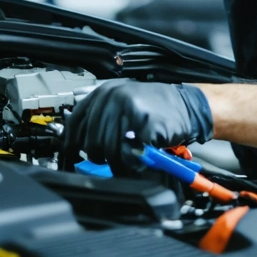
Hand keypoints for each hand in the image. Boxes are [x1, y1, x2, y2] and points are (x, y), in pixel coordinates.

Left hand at [66, 80, 212, 171]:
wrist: (186, 106)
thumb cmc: (153, 109)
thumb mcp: (121, 105)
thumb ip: (100, 120)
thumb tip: (76, 145)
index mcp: (103, 93)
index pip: (74, 123)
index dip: (70, 145)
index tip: (70, 159)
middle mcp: (112, 98)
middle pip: (91, 142)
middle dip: (99, 158)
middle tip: (110, 161)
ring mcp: (128, 109)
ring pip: (109, 150)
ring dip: (118, 163)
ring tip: (128, 161)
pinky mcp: (144, 123)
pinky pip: (130, 152)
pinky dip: (134, 160)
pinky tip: (140, 156)